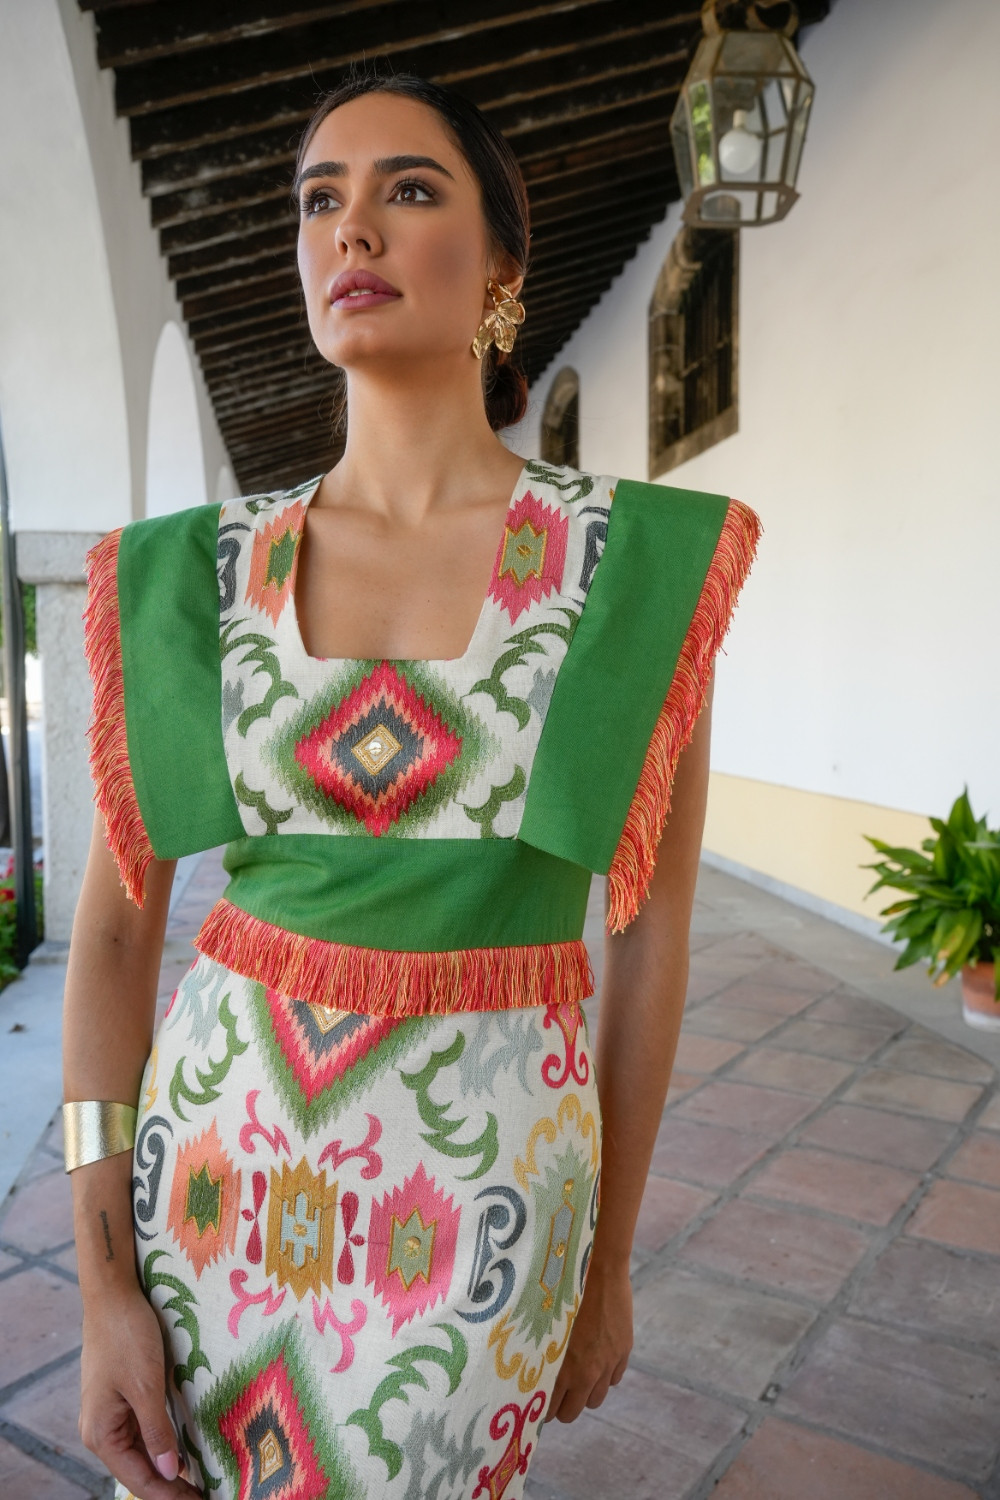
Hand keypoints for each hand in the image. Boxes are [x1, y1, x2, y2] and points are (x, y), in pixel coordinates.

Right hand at [79, 1286, 203, 1498]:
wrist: (112, 1295)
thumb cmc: (126, 1336)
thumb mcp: (145, 1386)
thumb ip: (156, 1432)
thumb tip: (169, 1474)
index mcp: (101, 1433)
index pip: (138, 1479)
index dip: (168, 1496)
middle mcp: (101, 1430)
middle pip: (139, 1470)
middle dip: (170, 1487)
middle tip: (205, 1495)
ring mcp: (111, 1413)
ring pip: (142, 1452)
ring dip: (168, 1468)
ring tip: (199, 1482)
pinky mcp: (122, 1397)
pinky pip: (143, 1431)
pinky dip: (163, 1445)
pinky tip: (183, 1453)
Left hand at [545, 1255, 632, 1422]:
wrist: (599, 1268)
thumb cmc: (562, 1291)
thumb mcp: (544, 1323)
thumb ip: (540, 1352)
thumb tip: (525, 1370)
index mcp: (562, 1367)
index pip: (550, 1409)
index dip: (543, 1408)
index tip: (537, 1401)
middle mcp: (587, 1371)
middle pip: (573, 1412)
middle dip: (562, 1406)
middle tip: (555, 1394)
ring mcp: (608, 1362)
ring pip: (596, 1399)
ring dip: (585, 1393)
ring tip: (575, 1377)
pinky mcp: (623, 1351)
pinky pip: (614, 1379)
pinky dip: (605, 1376)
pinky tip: (595, 1360)